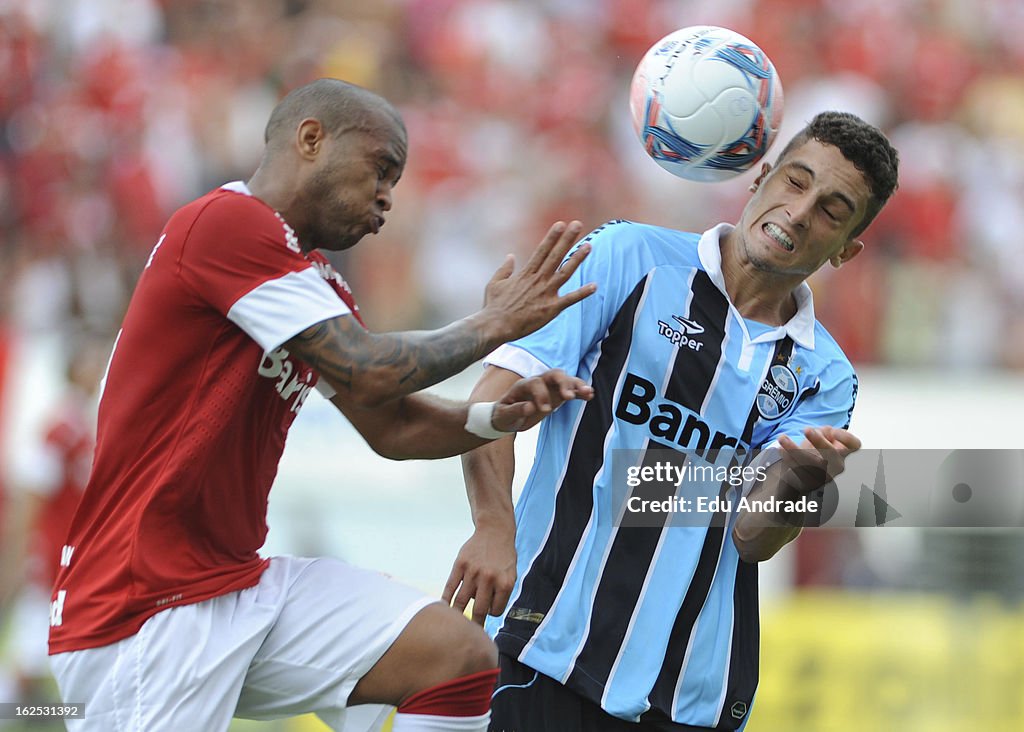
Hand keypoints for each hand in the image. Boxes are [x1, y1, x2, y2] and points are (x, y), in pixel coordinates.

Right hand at [443, 524, 517, 624]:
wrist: (494, 531)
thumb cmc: (504, 556)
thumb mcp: (511, 574)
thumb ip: (501, 594)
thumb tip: (486, 614)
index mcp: (505, 583)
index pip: (496, 611)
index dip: (492, 612)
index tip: (488, 610)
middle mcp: (489, 578)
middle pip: (479, 610)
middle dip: (475, 624)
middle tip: (470, 633)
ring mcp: (473, 572)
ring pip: (462, 601)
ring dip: (458, 615)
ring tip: (455, 625)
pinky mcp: (460, 565)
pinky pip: (450, 587)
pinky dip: (446, 600)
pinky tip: (443, 609)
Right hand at [482, 221, 595, 340]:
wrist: (495, 325)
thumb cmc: (493, 306)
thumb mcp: (495, 283)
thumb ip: (505, 269)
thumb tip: (510, 257)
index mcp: (526, 273)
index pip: (542, 251)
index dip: (552, 237)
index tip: (561, 224)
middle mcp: (538, 280)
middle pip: (556, 256)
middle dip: (567, 239)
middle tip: (577, 225)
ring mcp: (545, 293)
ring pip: (565, 272)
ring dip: (577, 258)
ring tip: (588, 245)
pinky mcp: (550, 309)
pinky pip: (570, 299)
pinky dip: (582, 293)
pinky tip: (595, 286)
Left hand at [491, 369, 593, 432]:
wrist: (506, 416)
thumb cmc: (503, 415)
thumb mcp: (504, 415)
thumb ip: (515, 410)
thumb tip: (529, 407)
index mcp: (522, 385)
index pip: (535, 383)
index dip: (541, 394)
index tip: (545, 410)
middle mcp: (538, 382)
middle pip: (553, 374)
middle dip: (563, 383)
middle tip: (569, 396)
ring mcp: (548, 388)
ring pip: (565, 380)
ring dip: (576, 385)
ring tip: (588, 392)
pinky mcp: (556, 395)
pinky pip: (570, 390)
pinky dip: (579, 391)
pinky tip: (590, 395)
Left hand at [777, 426, 860, 494]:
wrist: (801, 478)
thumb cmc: (814, 453)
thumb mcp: (820, 440)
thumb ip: (824, 434)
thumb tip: (826, 431)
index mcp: (843, 452)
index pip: (854, 445)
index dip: (846, 437)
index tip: (832, 431)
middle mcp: (837, 465)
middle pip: (833, 454)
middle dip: (820, 441)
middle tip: (806, 429)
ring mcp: (824, 476)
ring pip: (811, 463)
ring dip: (794, 448)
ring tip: (782, 437)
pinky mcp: (809, 483)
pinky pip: (798, 470)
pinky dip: (788, 458)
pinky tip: (781, 449)